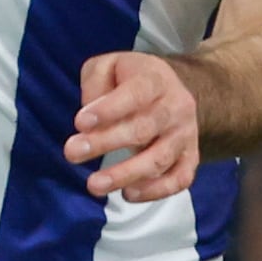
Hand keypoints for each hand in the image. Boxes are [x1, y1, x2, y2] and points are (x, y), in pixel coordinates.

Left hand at [67, 50, 200, 202]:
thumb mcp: (109, 66)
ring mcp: (185, 135)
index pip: (135, 94)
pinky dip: (155, 191)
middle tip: (72, 152)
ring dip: (126, 174)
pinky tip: (128, 194)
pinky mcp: (190, 158)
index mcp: (156, 80)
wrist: (174, 91)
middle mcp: (176, 107)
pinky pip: (179, 179)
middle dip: (106, 142)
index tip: (80, 122)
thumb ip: (95, 83)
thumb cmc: (132, 81)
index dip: (109, 109)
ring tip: (95, 185)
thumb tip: (88, 117)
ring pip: (159, 158)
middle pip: (144, 128)